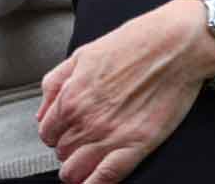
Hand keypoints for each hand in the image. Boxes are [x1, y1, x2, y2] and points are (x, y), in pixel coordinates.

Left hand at [34, 0, 214, 183]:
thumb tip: (42, 113)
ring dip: (77, 170)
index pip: (46, 133)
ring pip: (77, 171)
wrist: (173, 46)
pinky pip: (106, 178)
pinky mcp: (136, 146)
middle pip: (62, 153)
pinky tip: (93, 182)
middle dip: (67, 150)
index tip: (63, 132)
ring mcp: (110, 136)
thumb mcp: (81, 55)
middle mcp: (85, 120)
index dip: (54, 134)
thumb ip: (55, 84)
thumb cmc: (131, 45)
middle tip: (80, 142)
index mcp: (70, 97)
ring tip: (85, 164)